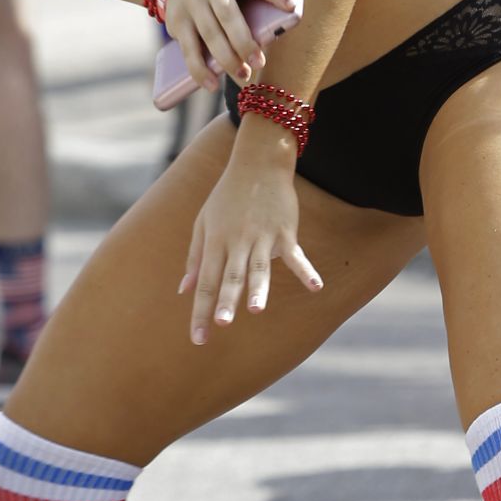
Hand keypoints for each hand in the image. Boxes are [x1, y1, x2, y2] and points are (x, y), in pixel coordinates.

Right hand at [162, 0, 297, 90]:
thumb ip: (254, 3)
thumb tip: (273, 36)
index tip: (292, 6)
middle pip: (228, 16)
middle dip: (245, 42)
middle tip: (259, 63)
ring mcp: (190, 2)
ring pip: (210, 35)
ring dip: (227, 60)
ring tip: (242, 74)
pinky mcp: (176, 21)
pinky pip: (189, 50)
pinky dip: (200, 70)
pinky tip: (212, 84)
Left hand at [179, 144, 321, 339]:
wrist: (257, 162)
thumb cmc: (227, 195)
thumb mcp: (203, 222)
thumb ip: (195, 258)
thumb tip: (184, 290)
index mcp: (215, 241)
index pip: (205, 282)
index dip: (200, 311)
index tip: (198, 338)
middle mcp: (236, 241)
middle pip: (230, 276)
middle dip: (225, 301)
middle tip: (221, 324)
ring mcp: (262, 236)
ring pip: (259, 267)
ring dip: (259, 288)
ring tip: (256, 309)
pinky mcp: (285, 231)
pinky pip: (296, 255)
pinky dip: (306, 271)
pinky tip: (316, 287)